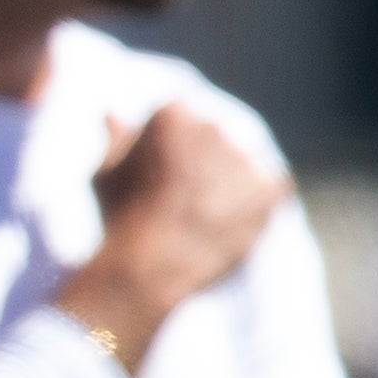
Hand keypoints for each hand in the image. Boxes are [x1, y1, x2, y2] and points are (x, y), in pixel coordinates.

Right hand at [52, 104, 290, 371]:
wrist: (150, 264)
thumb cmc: (120, 216)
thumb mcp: (106, 172)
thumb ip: (118, 138)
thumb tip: (114, 114)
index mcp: (174, 112)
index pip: (181, 118)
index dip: (167, 148)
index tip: (156, 173)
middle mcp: (215, 125)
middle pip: (214, 137)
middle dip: (202, 160)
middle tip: (180, 198)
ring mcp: (246, 156)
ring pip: (242, 164)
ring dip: (229, 183)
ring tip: (202, 216)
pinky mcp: (272, 187)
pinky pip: (270, 191)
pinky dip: (256, 206)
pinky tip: (227, 224)